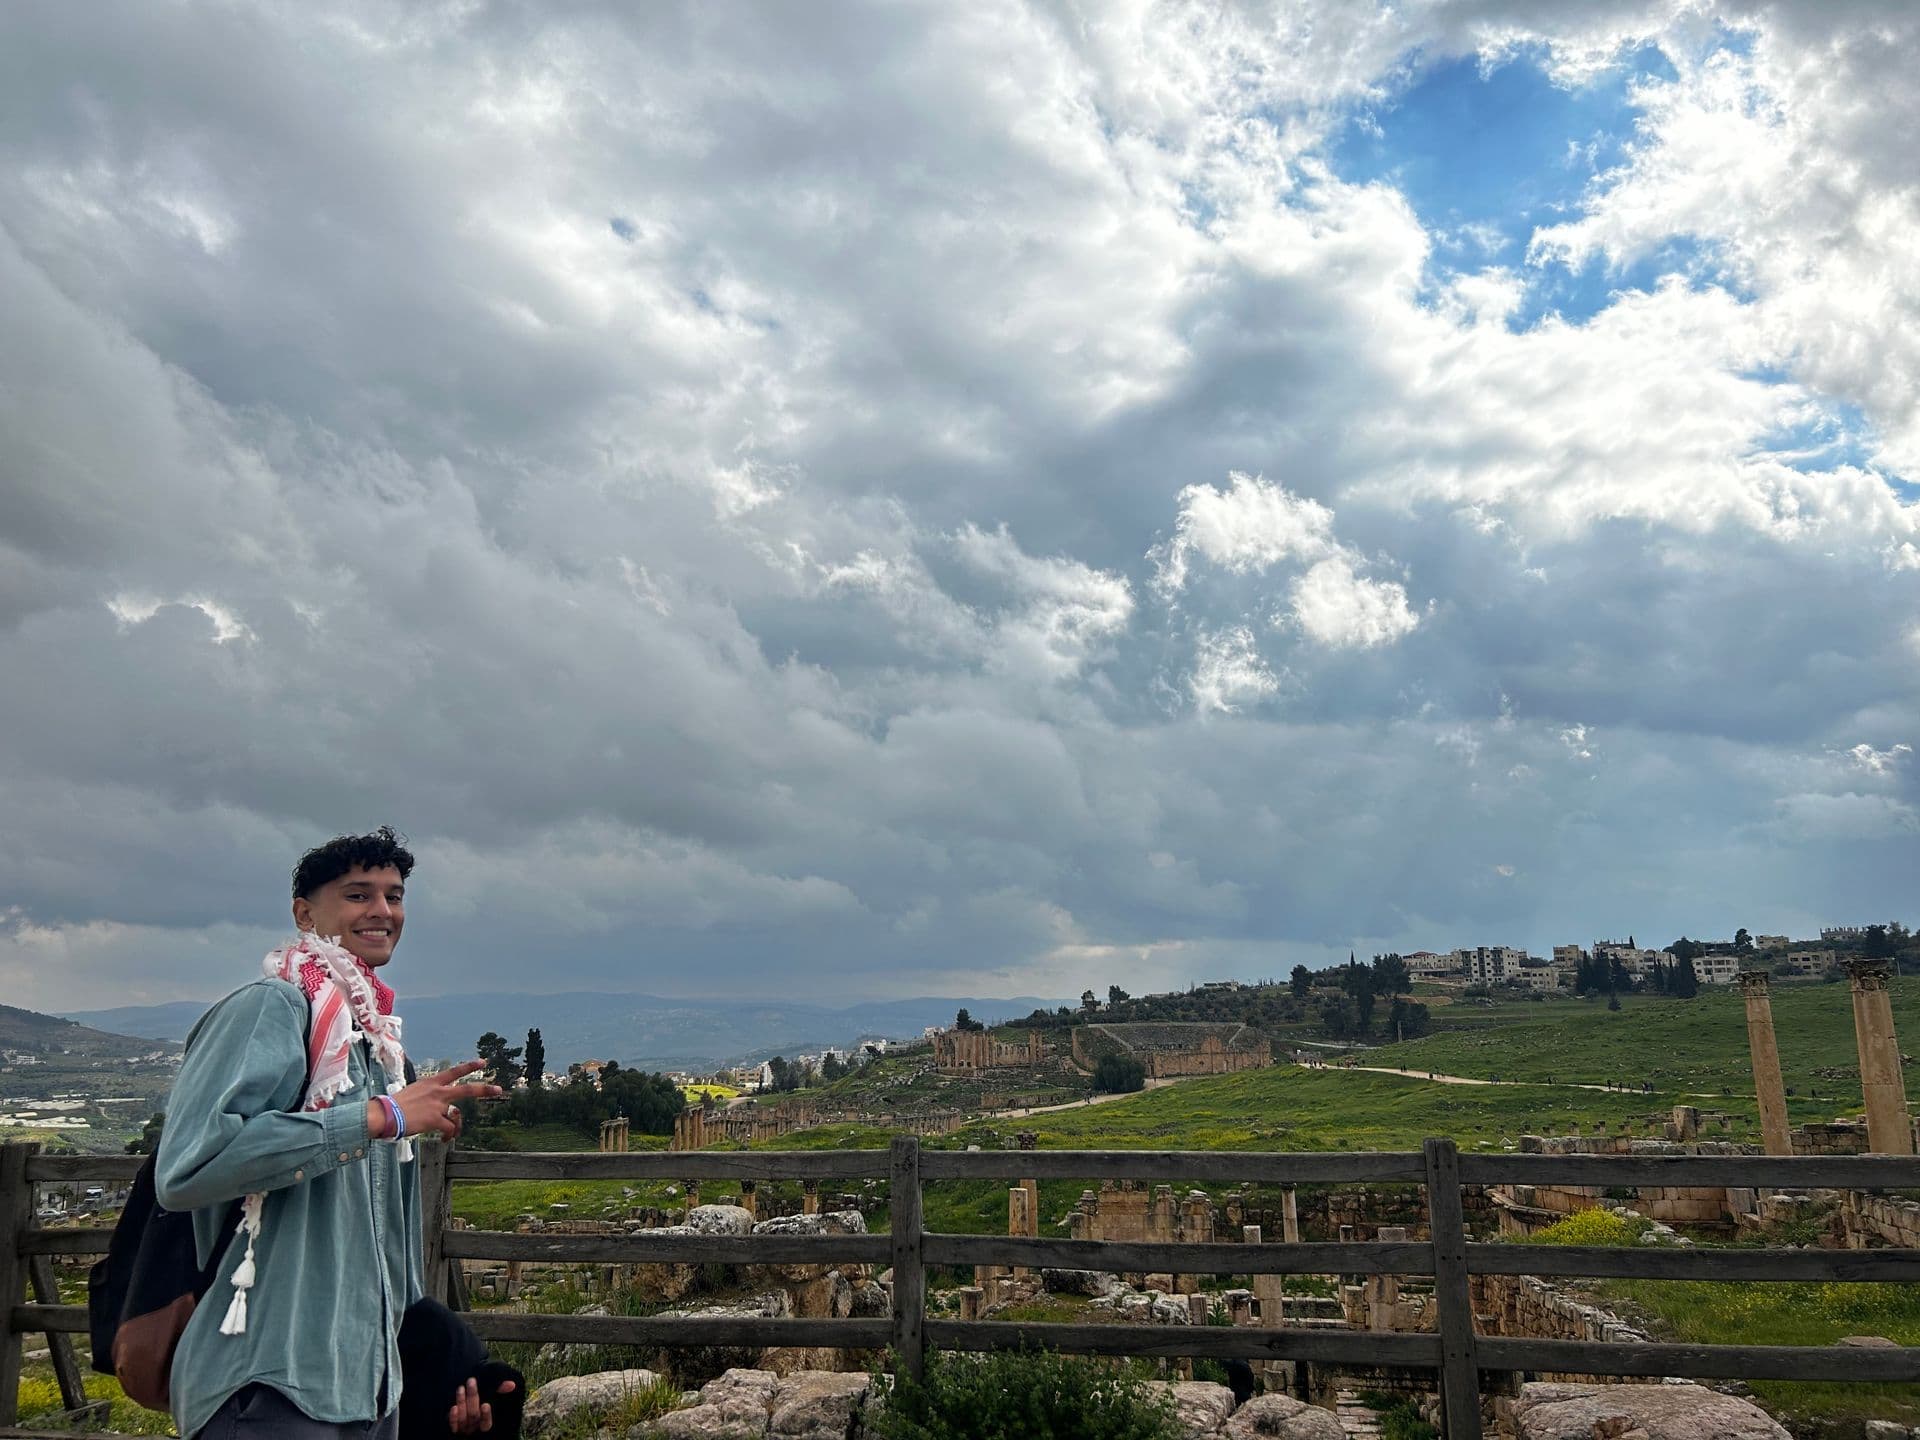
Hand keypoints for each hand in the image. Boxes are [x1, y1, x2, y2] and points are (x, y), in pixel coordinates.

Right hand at [369, 1061, 501, 1140]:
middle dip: (485, 1090)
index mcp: (431, 1083)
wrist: (385, 1114)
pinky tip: (445, 1140)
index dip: (469, 1066)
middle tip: (499, 1090)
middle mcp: (437, 1091)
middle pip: (467, 1089)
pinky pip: (449, 1129)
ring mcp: (438, 1105)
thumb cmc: (393, 1105)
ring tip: (452, 1134)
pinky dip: (449, 1136)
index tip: (482, 1061)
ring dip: (457, 1126)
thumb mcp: (412, 1092)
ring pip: (457, 1115)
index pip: (454, 1071)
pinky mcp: (435, 1120)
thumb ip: (426, 1095)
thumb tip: (432, 1104)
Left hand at [448, 1375, 515, 1433]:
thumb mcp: (491, 1399)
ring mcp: (462, 1429)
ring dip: (462, 1402)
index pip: (486, 1424)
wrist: (462, 1412)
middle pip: (474, 1415)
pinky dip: (453, 1417)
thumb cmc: (480, 1406)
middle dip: (472, 1397)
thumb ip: (500, 1392)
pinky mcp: (453, 1429)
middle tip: (471, 1381)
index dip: (486, 1415)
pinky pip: (452, 1425)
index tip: (485, 1405)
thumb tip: (512, 1384)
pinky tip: (453, 1407)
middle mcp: (473, 1429)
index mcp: (483, 1424)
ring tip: (461, 1387)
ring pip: (463, 1418)